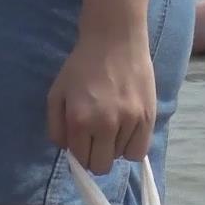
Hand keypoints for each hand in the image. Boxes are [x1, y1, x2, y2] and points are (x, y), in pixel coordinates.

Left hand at [48, 31, 155, 174]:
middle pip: (101, 166)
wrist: (115, 39)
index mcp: (79, 120)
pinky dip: (132, 146)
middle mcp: (105, 124)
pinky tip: (127, 130)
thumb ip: (56, 127)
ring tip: (113, 124)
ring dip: (115, 147)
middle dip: (96, 156)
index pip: (81, 160)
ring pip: (121, 157)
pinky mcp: (148, 116)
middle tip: (97, 139)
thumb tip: (68, 151)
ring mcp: (129, 121)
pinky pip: (140, 150)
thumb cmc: (82, 65)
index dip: (80, 155)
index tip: (82, 143)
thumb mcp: (56, 93)